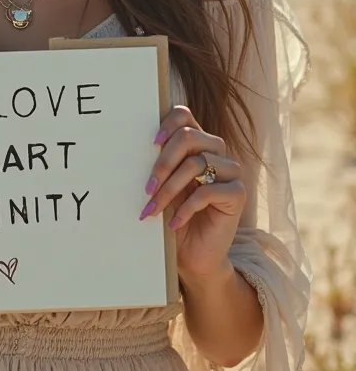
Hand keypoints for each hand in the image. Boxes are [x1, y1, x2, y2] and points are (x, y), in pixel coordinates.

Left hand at [139, 105, 245, 280]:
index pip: (184, 115)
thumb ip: (158, 165)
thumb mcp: (163, 187)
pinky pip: (208, 191)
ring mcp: (230, 171)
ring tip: (153, 210)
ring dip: (169, 189)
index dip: (167, 123)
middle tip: (147, 189)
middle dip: (163, 163)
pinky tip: (175, 223)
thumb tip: (133, 148)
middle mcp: (215, 152)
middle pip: (189, 136)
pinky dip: (186, 208)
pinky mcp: (238, 193)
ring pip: (195, 163)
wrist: (193, 255)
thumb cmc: (173, 217)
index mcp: (196, 143)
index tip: (151, 144)